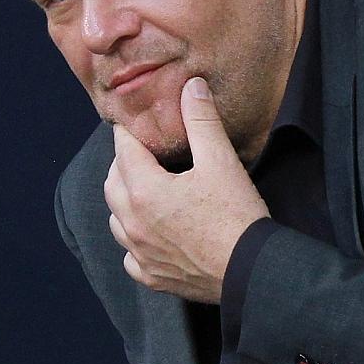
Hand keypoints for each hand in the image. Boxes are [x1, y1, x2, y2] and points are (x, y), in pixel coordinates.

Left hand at [105, 77, 269, 303]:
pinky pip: (130, 256)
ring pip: (116, 220)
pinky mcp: (152, 276)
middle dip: (123, 163)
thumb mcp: (220, 161)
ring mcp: (140, 252)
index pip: (123, 149)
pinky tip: (150, 236)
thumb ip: (201, 120)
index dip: (130, 132)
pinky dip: (134, 242)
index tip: (137, 124)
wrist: (251, 270)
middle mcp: (132, 222)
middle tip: (142, 151)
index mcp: (143, 189)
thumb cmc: (235, 215)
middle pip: (112, 182)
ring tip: (143, 189)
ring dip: (124, 201)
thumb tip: (191, 86)